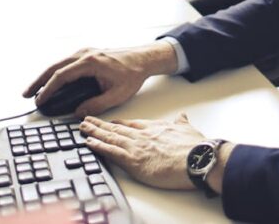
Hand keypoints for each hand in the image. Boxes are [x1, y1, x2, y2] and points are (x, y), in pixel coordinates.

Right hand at [22, 43, 177, 115]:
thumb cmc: (132, 74)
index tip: (39, 101)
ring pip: (58, 64)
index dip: (48, 90)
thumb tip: (78, 114)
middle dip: (38, 81)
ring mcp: (85, 52)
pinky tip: (49, 82)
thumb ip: (96, 105)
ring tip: (33, 91)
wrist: (143, 59)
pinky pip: (65, 63)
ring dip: (44, 76)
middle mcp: (85, 54)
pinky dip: (54, 73)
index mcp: (90, 62)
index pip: (62, 76)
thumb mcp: (117, 95)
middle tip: (26, 95)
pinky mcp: (87, 54)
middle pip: (54, 67)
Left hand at [80, 114, 207, 190]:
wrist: (196, 158)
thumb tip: (182, 116)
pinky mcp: (132, 161)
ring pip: (110, 137)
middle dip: (100, 125)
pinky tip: (88, 143)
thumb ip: (181, 123)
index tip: (110, 121)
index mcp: (154, 128)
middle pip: (116, 129)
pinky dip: (98, 146)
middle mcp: (142, 135)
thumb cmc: (194, 147)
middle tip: (87, 120)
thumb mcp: (188, 129)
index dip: (119, 123)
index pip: (132, 124)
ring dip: (94, 132)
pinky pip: (110, 152)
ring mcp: (136, 147)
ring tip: (83, 128)